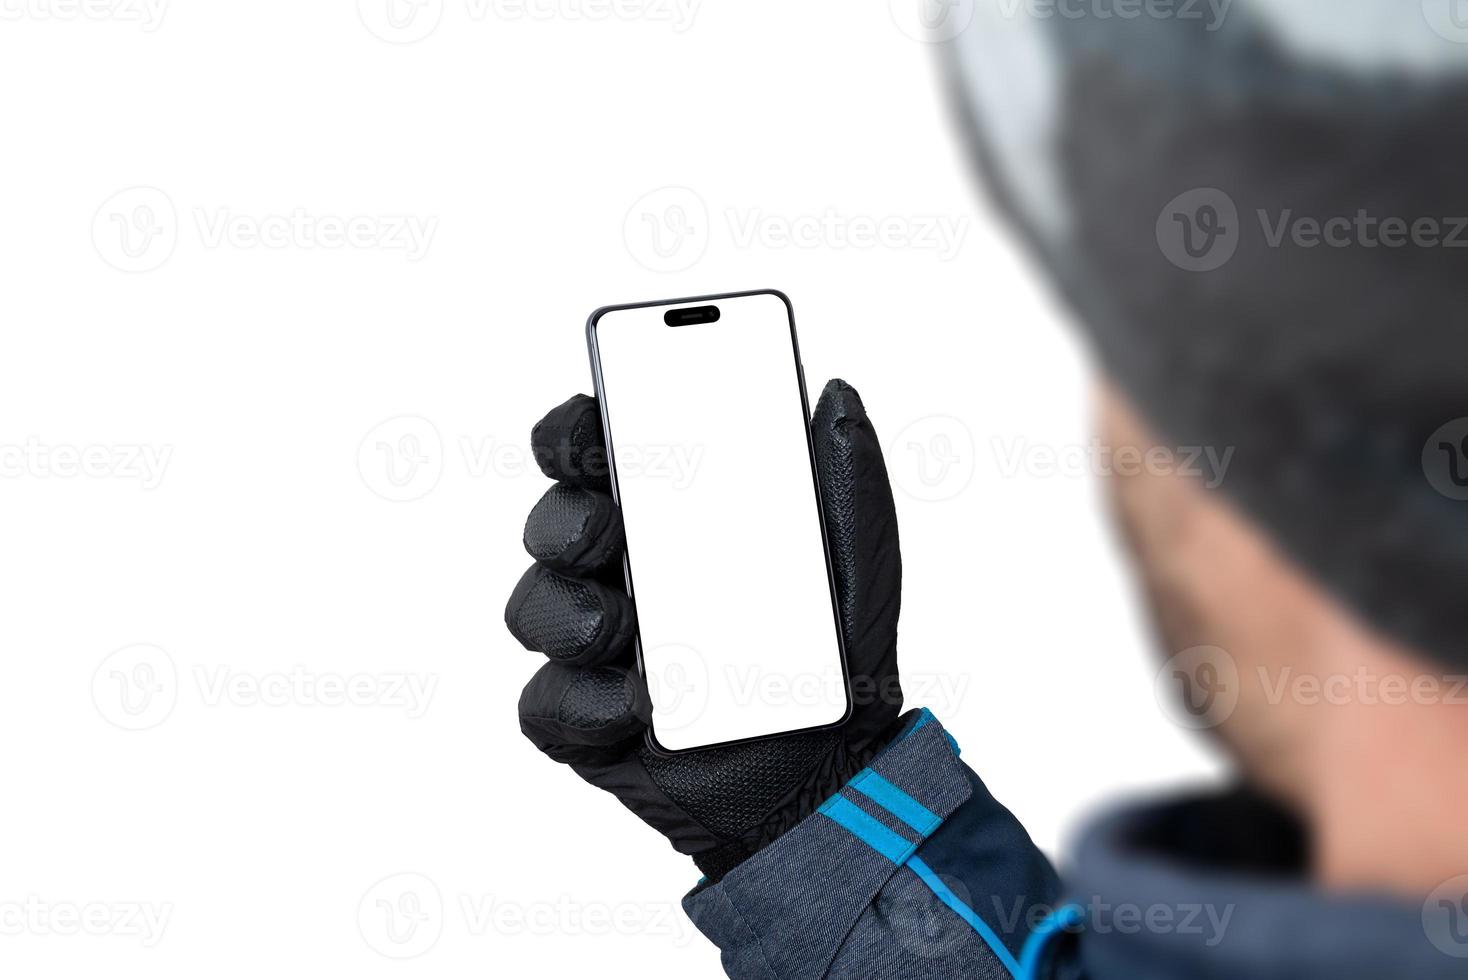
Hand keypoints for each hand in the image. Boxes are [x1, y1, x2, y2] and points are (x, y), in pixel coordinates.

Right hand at [505, 380, 903, 880]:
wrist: (828, 772)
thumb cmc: (837, 657)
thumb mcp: (858, 560)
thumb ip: (846, 477)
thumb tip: (836, 393)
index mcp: (671, 518)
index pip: (595, 452)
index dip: (574, 430)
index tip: (590, 426)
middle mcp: (619, 572)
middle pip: (550, 520)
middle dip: (565, 518)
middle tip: (609, 530)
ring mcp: (592, 648)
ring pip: (533, 607)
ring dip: (574, 614)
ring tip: (636, 635)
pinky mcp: (581, 720)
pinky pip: (545, 702)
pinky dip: (587, 704)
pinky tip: (640, 708)